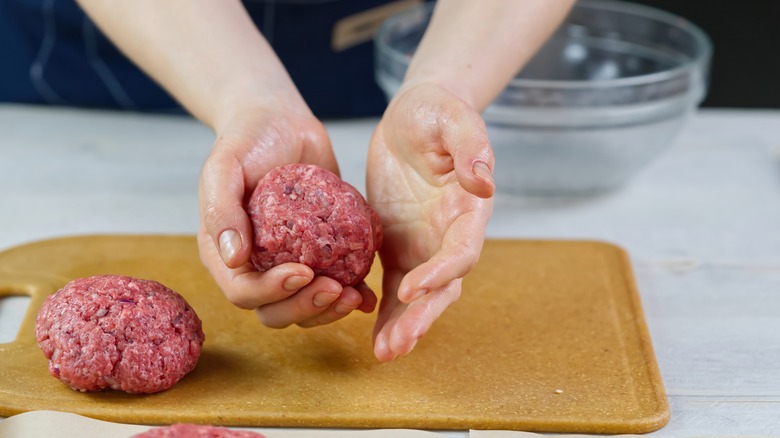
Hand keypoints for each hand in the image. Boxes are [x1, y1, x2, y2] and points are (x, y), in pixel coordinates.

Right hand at [197, 104, 376, 327]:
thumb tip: (234, 259)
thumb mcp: (224, 167)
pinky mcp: (321, 254)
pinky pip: (334, 286)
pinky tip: (367, 295)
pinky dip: (350, 295)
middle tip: (335, 290)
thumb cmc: (246, 142)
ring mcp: (290, 263)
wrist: (280, 124)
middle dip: (305, 308)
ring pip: (305, 308)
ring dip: (329, 310)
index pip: (244, 291)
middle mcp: (257, 266)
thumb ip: (222, 209)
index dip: (271, 292)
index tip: (302, 272)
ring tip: (353, 295)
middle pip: (276, 311)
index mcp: (227, 254)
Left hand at [367, 83, 494, 361]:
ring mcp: (423, 244)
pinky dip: (385, 310)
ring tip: (383, 353)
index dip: (441, 272)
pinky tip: (370, 333)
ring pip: (418, 295)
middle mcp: (449, 235)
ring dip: (403, 325)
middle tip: (396, 345)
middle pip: (443, 287)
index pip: (461, 251)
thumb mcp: (453, 118)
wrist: (415, 116)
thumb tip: (484, 181)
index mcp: (468, 209)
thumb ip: (471, 146)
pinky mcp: (397, 246)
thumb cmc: (437, 113)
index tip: (413, 288)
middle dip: (422, 317)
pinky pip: (392, 285)